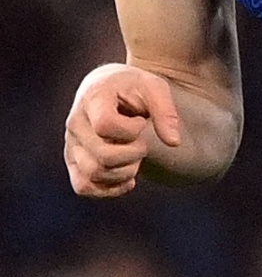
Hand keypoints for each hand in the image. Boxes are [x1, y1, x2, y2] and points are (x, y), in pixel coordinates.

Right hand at [65, 63, 183, 198]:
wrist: (108, 89)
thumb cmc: (133, 87)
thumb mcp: (154, 88)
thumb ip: (166, 112)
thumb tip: (173, 142)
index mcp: (93, 98)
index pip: (106, 125)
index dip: (131, 130)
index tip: (141, 122)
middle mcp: (75, 123)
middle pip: (103, 155)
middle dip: (134, 153)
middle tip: (142, 141)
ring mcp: (72, 144)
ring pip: (94, 173)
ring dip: (125, 171)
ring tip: (134, 155)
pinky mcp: (73, 161)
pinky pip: (83, 186)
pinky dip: (109, 188)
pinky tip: (127, 176)